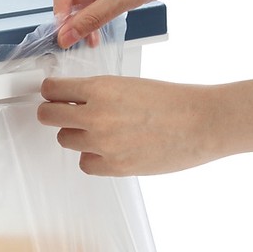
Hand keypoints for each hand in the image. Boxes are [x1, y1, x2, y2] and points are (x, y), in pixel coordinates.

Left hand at [38, 75, 221, 175]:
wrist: (204, 123)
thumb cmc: (174, 101)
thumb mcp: (129, 85)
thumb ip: (98, 94)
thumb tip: (72, 102)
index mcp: (101, 88)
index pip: (52, 89)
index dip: (51, 92)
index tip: (53, 95)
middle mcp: (96, 115)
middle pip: (48, 116)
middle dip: (54, 113)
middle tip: (63, 114)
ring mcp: (103, 143)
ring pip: (66, 140)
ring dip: (78, 135)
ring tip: (102, 131)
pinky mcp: (114, 167)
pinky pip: (85, 164)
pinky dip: (93, 157)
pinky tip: (111, 149)